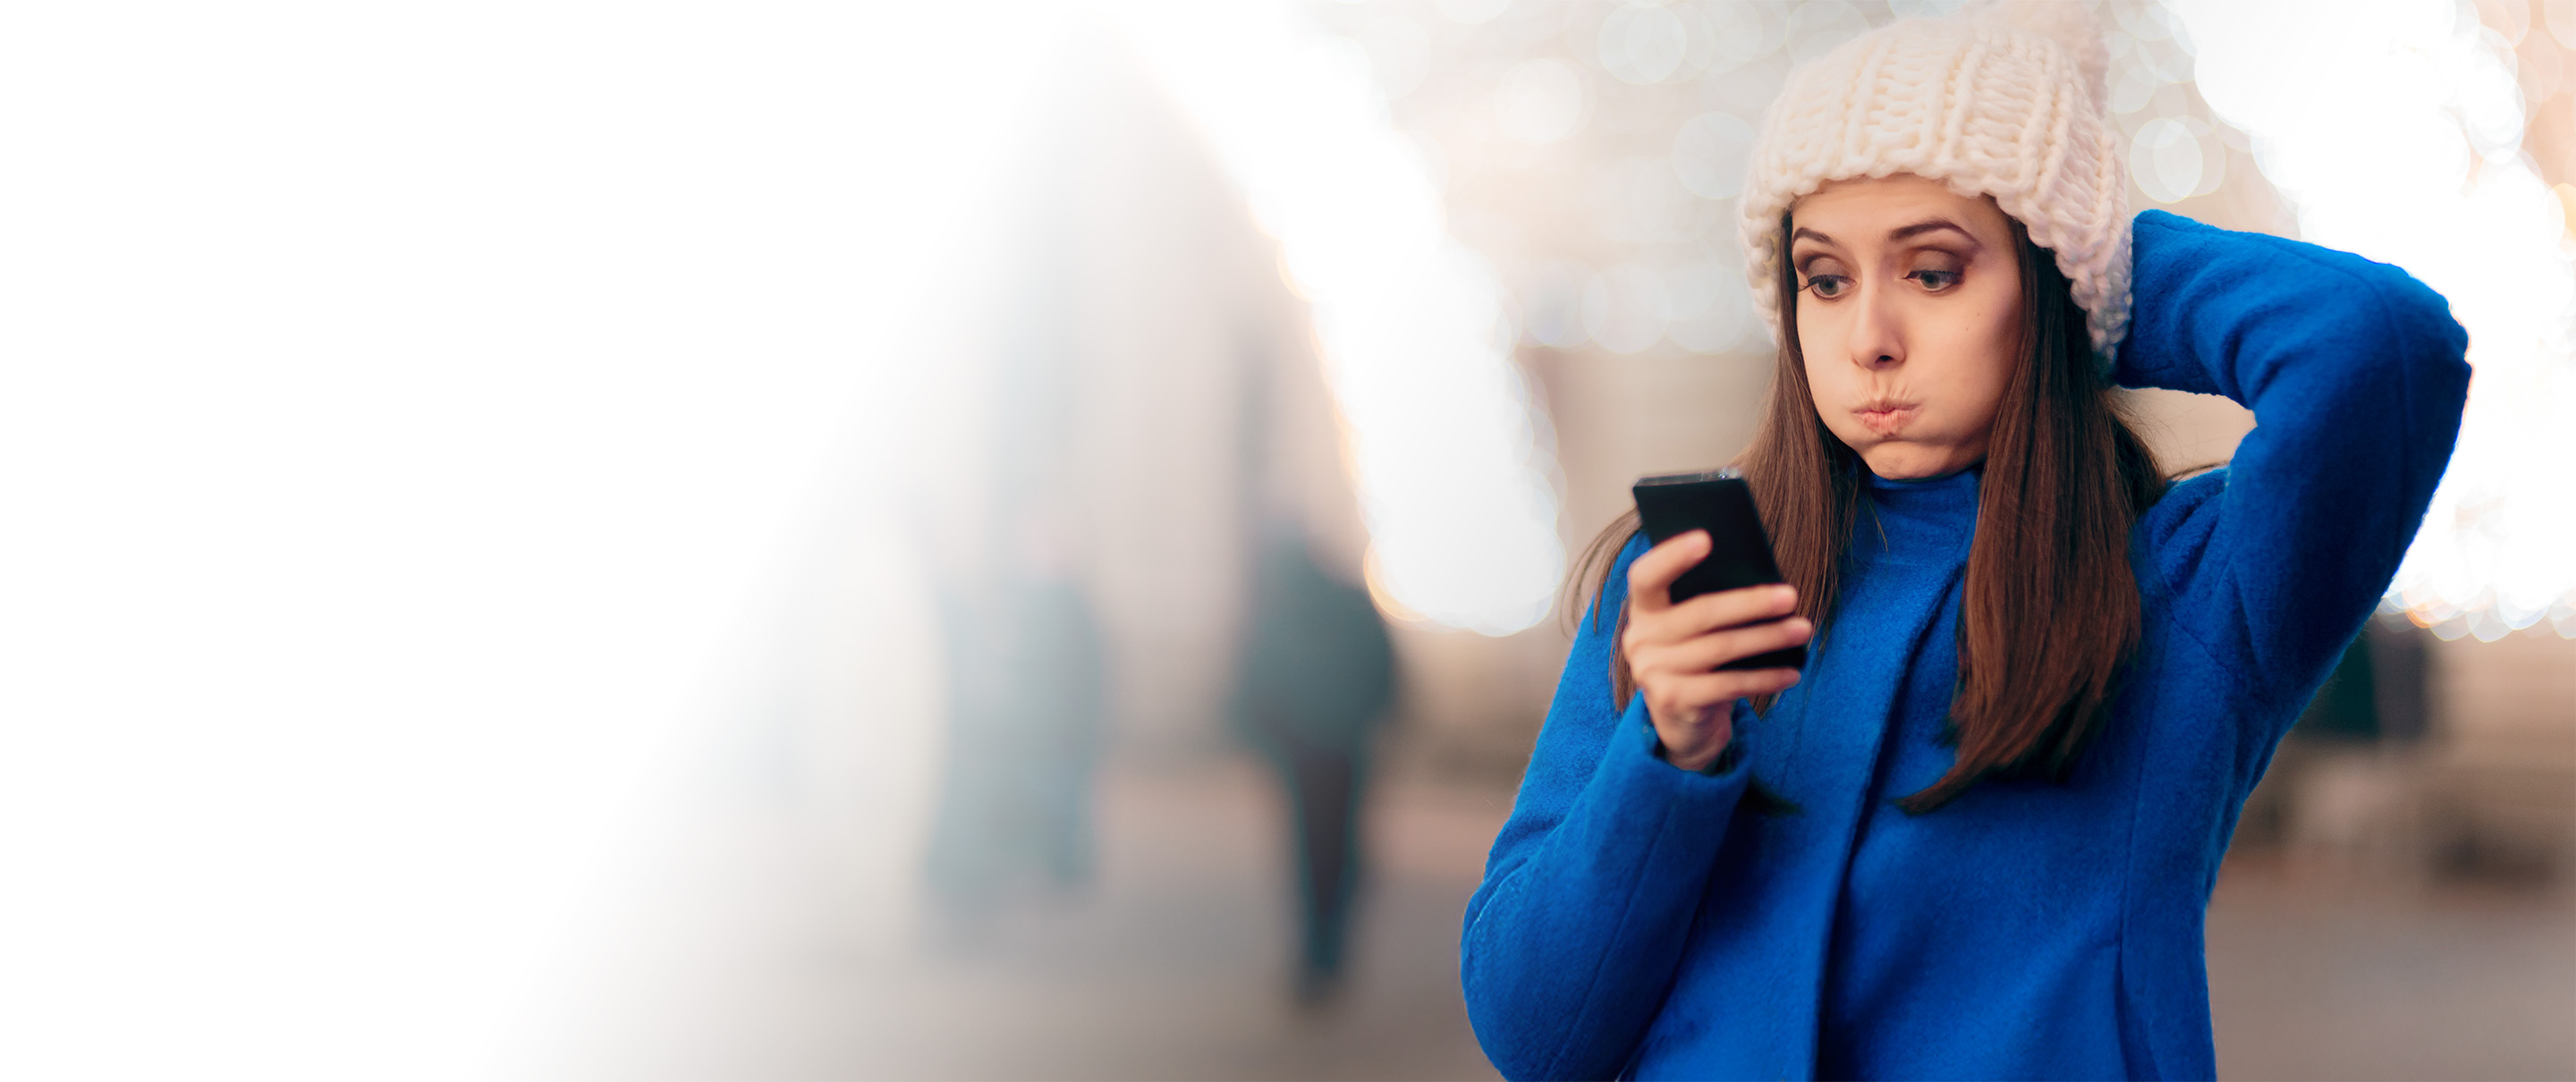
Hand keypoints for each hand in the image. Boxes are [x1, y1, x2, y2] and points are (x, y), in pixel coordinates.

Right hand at [1622, 531, 1810, 771]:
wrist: (1681, 720)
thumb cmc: (1697, 659)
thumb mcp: (1694, 630)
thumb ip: (1709, 605)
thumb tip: (1762, 582)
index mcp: (1644, 610)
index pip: (1646, 576)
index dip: (1672, 556)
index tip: (1707, 538)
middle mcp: (1639, 638)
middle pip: (1700, 613)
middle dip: (1750, 603)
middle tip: (1790, 596)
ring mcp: (1652, 672)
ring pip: (1720, 648)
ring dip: (1767, 638)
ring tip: (1802, 630)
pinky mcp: (1673, 701)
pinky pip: (1727, 685)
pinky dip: (1764, 678)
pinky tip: (1791, 672)